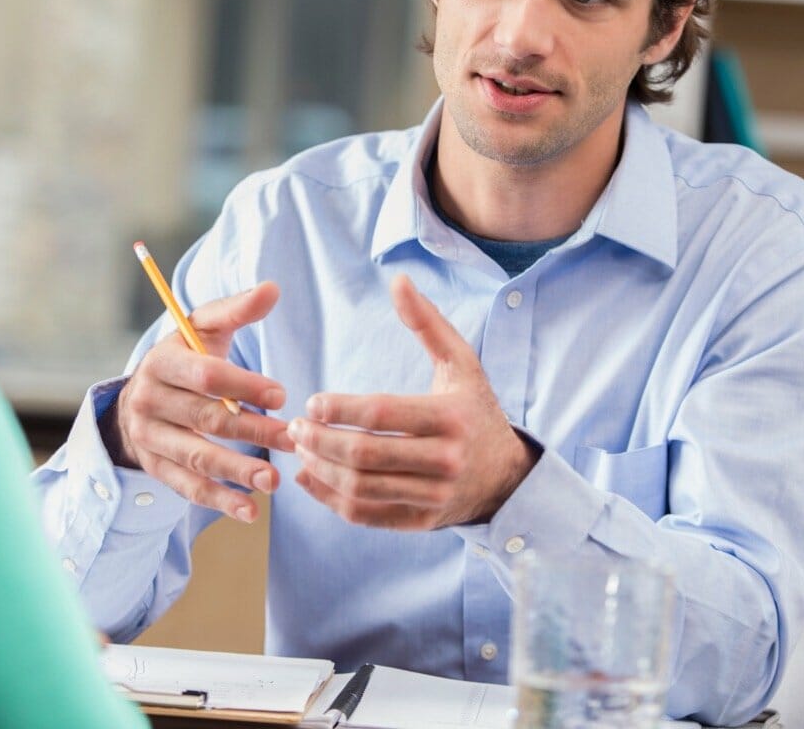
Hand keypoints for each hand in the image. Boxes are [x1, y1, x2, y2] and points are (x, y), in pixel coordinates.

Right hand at [107, 282, 294, 522]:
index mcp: (162, 362)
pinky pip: (188, 488)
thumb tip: (273, 289)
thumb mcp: (204, 329)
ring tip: (274, 480)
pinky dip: (219, 500)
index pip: (205, 376)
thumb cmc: (186, 358)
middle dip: (252, 430)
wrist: (141, 397)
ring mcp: (149, 438)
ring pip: (196, 457)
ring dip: (237, 470)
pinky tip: (251, 511)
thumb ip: (238, 310)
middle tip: (292, 439)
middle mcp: (149, 400)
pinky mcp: (155, 468)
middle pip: (205, 419)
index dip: (244, 385)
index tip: (281, 395)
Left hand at [288, 274, 536, 529]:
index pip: (381, 414)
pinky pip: (365, 515)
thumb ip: (427, 323)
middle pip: (365, 455)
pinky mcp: (421, 522)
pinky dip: (330, 498)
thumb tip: (398, 281)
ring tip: (301, 448)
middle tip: (295, 427)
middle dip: (320, 441)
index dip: (339, 409)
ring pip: (361, 488)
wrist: (508, 476)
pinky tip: (310, 477)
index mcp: (450, 418)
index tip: (311, 403)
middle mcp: (445, 461)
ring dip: (320, 469)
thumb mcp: (462, 363)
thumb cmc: (475, 410)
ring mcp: (433, 496)